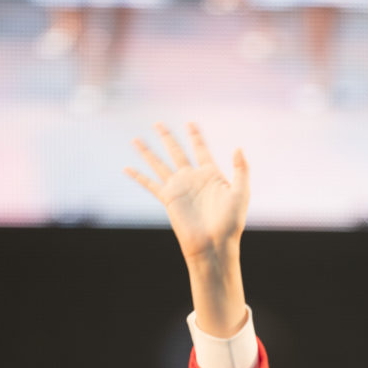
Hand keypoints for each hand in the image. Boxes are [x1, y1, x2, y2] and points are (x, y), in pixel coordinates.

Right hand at [125, 123, 249, 265]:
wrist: (214, 244)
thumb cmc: (231, 223)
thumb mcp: (241, 193)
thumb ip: (241, 169)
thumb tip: (238, 148)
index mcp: (211, 174)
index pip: (201, 149)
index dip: (195, 136)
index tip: (190, 123)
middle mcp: (192, 178)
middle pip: (176, 151)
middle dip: (167, 137)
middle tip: (157, 123)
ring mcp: (179, 188)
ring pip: (159, 164)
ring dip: (147, 152)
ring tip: (135, 140)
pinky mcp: (168, 199)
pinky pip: (150, 184)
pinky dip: (138, 176)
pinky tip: (126, 169)